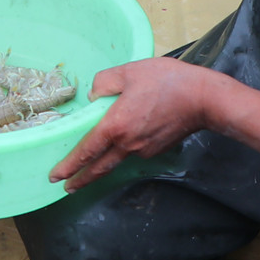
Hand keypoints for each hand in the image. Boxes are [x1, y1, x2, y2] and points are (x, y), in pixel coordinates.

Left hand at [51, 58, 215, 191]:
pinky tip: (124, 143)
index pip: (86, 151)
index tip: (56, 176)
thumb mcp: (129, 72)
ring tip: (89, 171)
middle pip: (99, 168)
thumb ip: (104, 82)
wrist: (203, 98)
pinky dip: (123, 152)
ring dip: (100, 168)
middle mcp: (127, 144)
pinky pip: (134, 152)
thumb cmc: (167, 81)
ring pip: (116, 161)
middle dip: (81, 179)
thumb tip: (94, 96)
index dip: (69, 165)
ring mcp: (144, 149)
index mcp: (115, 126)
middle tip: (66, 187)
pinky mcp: (157, 149)